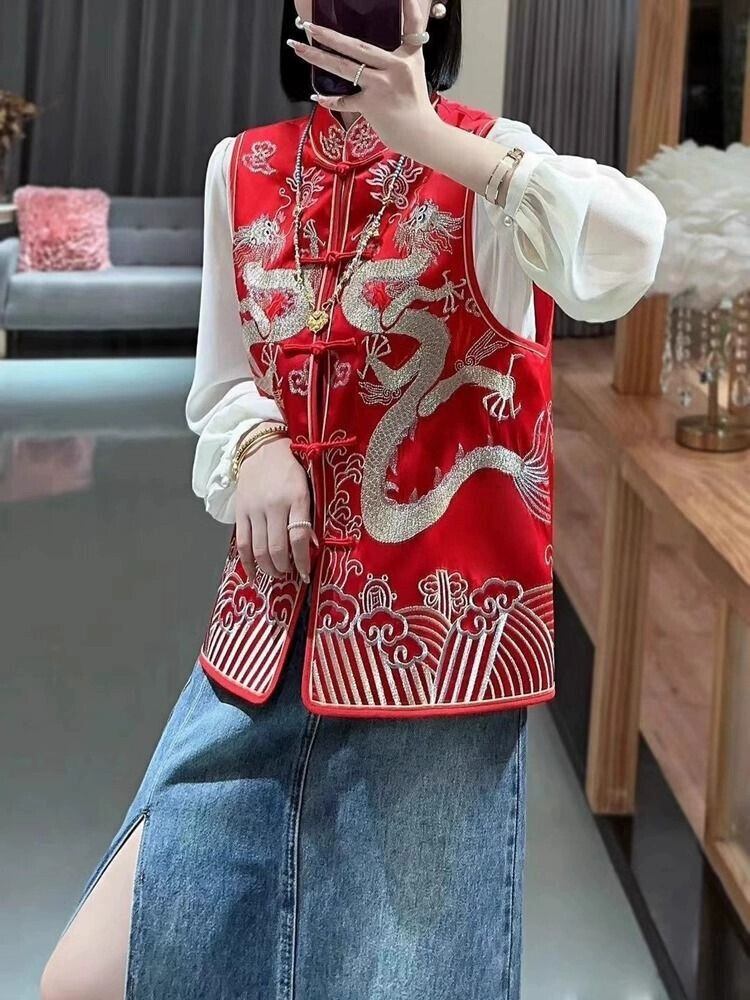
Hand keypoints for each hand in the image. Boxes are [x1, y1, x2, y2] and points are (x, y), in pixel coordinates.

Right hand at [234, 425, 315, 583]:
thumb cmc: (291, 468)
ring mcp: (254, 509)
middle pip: (276, 547)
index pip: (298, 537)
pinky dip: (247, 562)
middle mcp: (274, 505)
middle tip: (289, 573)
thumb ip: (310, 514)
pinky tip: (253, 574)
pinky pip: (242, 543)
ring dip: (268, 567)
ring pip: (259, 549)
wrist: (262, 448)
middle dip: (284, 567)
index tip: (306, 573)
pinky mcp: (240, 511)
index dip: (302, 560)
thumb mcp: (308, 487)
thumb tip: (313, 545)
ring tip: (276, 573)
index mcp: (296, 497)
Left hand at [288, 0, 439, 158]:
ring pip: (345, 68)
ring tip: (299, 48)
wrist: (421, 135)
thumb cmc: (415, 103)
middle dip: (330, 35)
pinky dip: (332, 100)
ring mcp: (381, 87)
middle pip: (357, 47)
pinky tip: (317, 96)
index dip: (408, 7)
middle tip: (309, 26)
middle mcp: (394, 67)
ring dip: (318, 57)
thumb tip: (386, 31)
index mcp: (407, 56)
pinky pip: (346, 101)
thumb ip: (404, 47)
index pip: (411, 25)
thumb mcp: (415, 69)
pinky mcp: (371, 106)